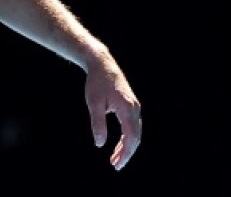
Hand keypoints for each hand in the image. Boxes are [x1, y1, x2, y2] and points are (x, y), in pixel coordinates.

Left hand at [84, 51, 141, 170]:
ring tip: (114, 159)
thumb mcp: (94, 103)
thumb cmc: (96, 83)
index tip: (116, 165)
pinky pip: (132, 126)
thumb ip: (97, 124)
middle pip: (136, 137)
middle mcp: (135, 108)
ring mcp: (134, 106)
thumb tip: (100, 144)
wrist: (101, 64)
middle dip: (126, 153)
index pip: (131, 137)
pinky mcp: (131, 105)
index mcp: (127, 108)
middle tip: (115, 166)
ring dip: (126, 147)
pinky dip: (127, 138)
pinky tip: (119, 146)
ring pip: (135, 132)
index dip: (125, 153)